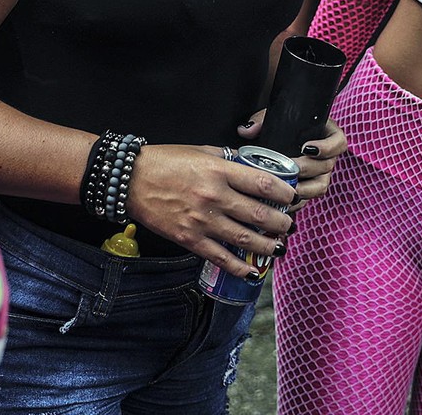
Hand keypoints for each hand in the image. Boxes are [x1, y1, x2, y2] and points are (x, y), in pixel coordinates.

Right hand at [124, 143, 295, 278]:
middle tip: (288, 225)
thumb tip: (252, 166)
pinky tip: (252, 271)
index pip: (263, 184)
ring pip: (245, 239)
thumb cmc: (165, 161)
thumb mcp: (202, 151)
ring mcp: (202, 221)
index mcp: (219, 171)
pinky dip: (239, 267)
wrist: (130, 180)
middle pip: (260, 214)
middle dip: (281, 223)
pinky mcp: (189, 239)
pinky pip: (220, 258)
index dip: (285, 193)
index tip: (292, 197)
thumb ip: (228, 160)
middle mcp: (214, 197)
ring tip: (278, 247)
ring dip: (268, 246)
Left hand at [237, 113, 346, 205]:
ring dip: (304, 189)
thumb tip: (246, 130)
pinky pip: (308, 199)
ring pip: (320, 186)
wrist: (275, 140)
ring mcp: (320, 175)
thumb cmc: (280, 125)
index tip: (307, 147)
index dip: (327, 147)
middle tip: (292, 169)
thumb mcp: (273, 118)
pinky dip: (296, 202)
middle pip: (327, 166)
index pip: (339, 142)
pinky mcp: (309, 189)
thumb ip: (261, 121)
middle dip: (308, 169)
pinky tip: (282, 202)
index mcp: (327, 135)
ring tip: (287, 187)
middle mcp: (327, 157)